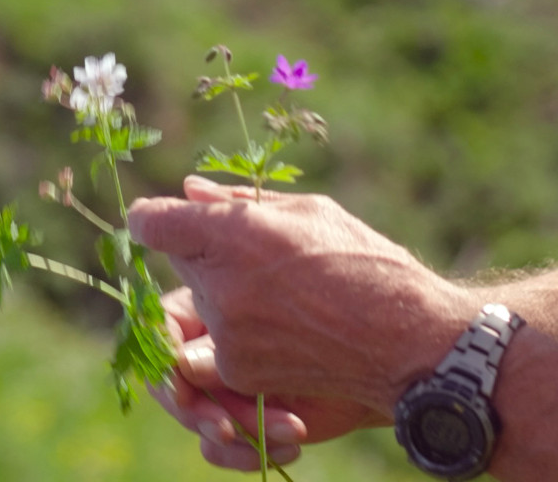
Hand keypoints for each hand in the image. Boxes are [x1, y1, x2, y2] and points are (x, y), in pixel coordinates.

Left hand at [130, 175, 472, 409]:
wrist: (405, 339)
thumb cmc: (364, 262)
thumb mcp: (308, 212)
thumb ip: (239, 201)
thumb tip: (190, 189)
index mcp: (234, 233)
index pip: (151, 222)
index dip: (155, 218)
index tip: (167, 220)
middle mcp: (220, 283)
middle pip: (178, 260)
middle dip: (204, 253)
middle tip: (255, 257)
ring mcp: (226, 331)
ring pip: (199, 301)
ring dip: (223, 294)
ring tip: (281, 295)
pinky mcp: (236, 369)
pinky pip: (217, 340)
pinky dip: (240, 333)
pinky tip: (286, 326)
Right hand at [149, 288, 386, 470]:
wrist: (377, 360)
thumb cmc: (331, 320)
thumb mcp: (276, 321)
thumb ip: (222, 338)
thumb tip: (180, 363)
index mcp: (204, 308)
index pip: (160, 332)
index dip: (162, 362)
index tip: (181, 388)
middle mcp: (206, 348)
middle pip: (170, 384)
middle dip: (198, 411)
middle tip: (226, 427)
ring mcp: (222, 387)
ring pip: (197, 419)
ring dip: (239, 430)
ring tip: (289, 430)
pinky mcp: (241, 422)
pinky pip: (218, 449)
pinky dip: (249, 453)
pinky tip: (289, 445)